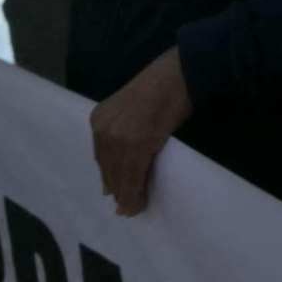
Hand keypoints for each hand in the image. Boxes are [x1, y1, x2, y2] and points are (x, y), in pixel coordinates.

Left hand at [89, 48, 195, 214]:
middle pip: (107, 168)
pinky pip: (133, 176)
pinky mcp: (137, 146)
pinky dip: (135, 193)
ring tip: (133, 209)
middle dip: (117, 188)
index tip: (113, 191)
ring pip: (118, 176)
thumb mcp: (134, 107)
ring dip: (126, 196)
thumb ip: (125, 131)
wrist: (181, 72)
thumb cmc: (164, 84)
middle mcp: (103, 129)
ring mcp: (119, 138)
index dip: (109, 175)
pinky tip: (138, 204)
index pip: (101, 155)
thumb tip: (124, 163)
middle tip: (124, 206)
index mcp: (99, 118)